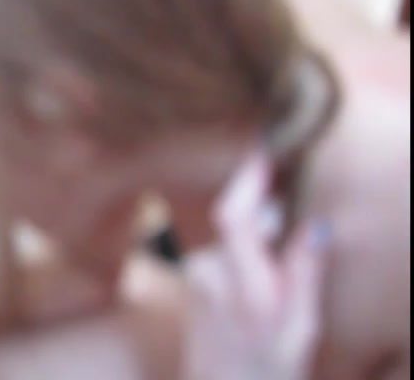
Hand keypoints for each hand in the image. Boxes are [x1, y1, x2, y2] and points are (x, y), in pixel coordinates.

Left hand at [183, 151, 327, 379]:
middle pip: (239, 219)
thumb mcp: (301, 326)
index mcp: (242, 286)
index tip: (266, 148)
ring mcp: (196, 274)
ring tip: (279, 277)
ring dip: (259, 239)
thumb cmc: (267, 369)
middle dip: (269, 216)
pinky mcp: (193, 276)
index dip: (247, 178)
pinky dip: (246, 250)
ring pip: (234, 234)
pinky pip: (224, 247)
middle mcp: (210, 273)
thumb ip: (304, 271)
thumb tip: (315, 225)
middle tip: (296, 236)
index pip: (234, 217)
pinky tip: (262, 279)